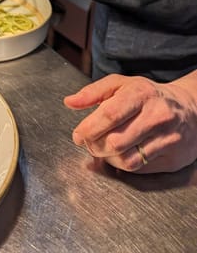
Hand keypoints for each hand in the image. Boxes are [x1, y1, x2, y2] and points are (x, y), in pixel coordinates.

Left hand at [64, 73, 196, 173]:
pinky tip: (120, 155)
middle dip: (95, 146)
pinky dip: (123, 165)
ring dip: (107, 158)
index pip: (109, 114)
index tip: (78, 135)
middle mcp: (156, 116)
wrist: (190, 109)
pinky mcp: (173, 157)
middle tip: (89, 143)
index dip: (89, 128)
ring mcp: (167, 138)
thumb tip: (69, 102)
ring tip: (103, 149)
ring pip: (127, 159)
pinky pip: (140, 168)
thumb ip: (93, 92)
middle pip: (115, 141)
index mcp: (141, 94)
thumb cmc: (148, 95)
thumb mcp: (121, 84)